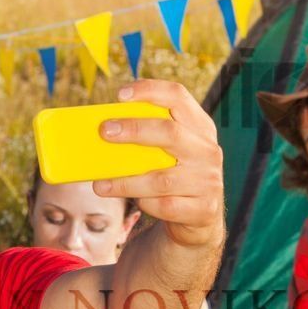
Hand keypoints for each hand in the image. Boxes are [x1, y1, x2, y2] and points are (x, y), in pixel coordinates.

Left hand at [93, 80, 224, 248]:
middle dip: (134, 130)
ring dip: (126, 181)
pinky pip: (166, 206)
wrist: (199, 217)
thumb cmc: (173, 176)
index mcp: (199, 127)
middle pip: (170, 133)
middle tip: (105, 131)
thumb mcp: (168, 152)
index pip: (178, 96)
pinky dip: (146, 204)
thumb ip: (147, 139)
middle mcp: (207, 150)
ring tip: (99, 185)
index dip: (149, 91)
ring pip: (161, 178)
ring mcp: (208, 180)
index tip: (120, 95)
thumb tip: (101, 131)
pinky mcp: (202, 209)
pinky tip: (136, 202)